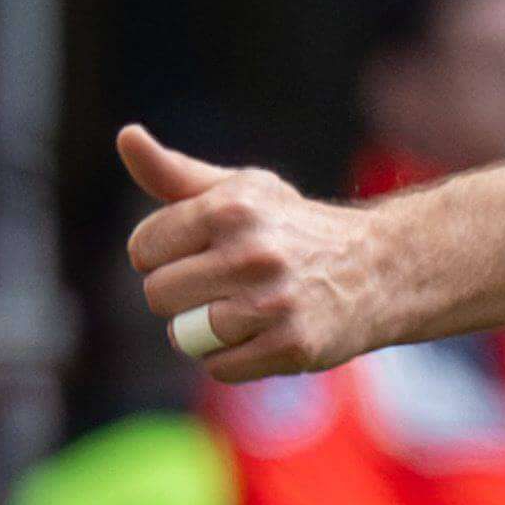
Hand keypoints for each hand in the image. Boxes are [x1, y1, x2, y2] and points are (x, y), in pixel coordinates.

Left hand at [119, 125, 400, 381]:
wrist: (378, 268)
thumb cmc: (293, 227)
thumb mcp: (239, 191)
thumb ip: (174, 173)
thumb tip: (126, 136)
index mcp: (231, 207)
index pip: (144, 248)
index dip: (164, 254)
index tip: (200, 250)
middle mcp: (252, 252)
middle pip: (158, 295)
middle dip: (182, 294)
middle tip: (223, 283)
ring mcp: (273, 303)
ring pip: (185, 335)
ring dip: (204, 330)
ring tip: (242, 310)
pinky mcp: (292, 346)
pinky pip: (219, 368)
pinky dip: (232, 358)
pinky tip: (263, 334)